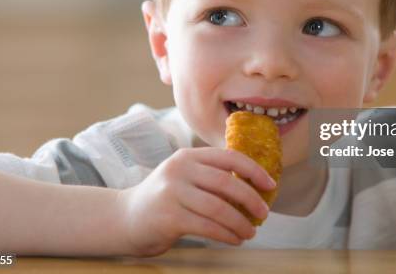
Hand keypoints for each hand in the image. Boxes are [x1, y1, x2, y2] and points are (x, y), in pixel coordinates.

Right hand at [116, 147, 275, 255]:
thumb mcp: (184, 177)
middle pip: (226, 183)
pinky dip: (226, 235)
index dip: (253, 170)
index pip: (228, 157)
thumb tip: (253, 188)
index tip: (270, 185)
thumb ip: (210, 176)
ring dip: (240, 223)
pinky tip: (235, 240)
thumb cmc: (164, 199)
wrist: (125, 218)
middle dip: (251, 199)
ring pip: (218, 208)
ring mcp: (172, 193)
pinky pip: (207, 227)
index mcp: (188, 156)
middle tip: (264, 214)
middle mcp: (179, 170)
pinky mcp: (168, 217)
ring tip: (250, 232)